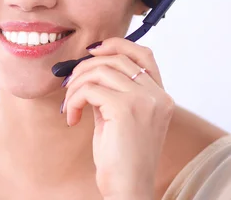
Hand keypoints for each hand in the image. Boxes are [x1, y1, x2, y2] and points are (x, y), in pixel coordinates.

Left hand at [61, 37, 173, 199]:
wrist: (128, 188)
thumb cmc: (121, 158)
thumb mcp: (119, 117)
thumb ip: (112, 92)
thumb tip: (89, 69)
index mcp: (160, 96)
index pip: (143, 54)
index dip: (117, 45)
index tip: (92, 51)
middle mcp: (157, 95)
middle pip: (117, 58)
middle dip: (86, 67)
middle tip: (70, 86)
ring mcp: (144, 101)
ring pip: (100, 71)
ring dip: (76, 85)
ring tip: (70, 105)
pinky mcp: (125, 109)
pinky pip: (90, 90)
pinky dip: (74, 100)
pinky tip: (73, 118)